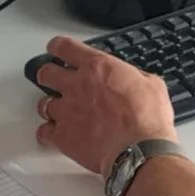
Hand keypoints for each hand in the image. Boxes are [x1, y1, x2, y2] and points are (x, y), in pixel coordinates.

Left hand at [33, 35, 176, 175]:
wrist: (139, 150)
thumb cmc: (147, 119)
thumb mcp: (152, 84)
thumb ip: (134, 77)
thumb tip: (133, 79)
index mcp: (98, 67)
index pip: (65, 47)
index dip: (57, 46)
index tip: (56, 48)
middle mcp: (77, 85)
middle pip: (46, 73)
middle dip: (48, 74)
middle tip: (52, 78)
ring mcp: (66, 111)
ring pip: (43, 103)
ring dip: (50, 105)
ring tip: (60, 110)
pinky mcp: (62, 136)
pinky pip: (43, 131)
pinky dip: (49, 132)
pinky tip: (56, 132)